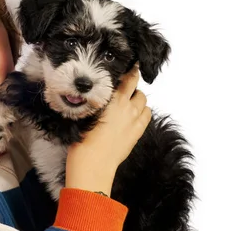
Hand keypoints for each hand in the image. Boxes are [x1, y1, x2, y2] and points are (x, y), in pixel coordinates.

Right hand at [65, 64, 151, 194]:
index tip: (125, 68)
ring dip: (137, 97)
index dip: (128, 71)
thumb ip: (93, 100)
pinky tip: (134, 114)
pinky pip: (147, 114)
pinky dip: (143, 111)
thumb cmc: (82, 138)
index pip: (126, 77)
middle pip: (136, 86)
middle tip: (124, 85)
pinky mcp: (138, 131)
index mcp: (111, 98)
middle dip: (131, 83)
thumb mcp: (84, 113)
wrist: (93, 163)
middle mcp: (125, 105)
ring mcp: (134, 118)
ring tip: (128, 101)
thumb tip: (96, 93)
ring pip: (143, 99)